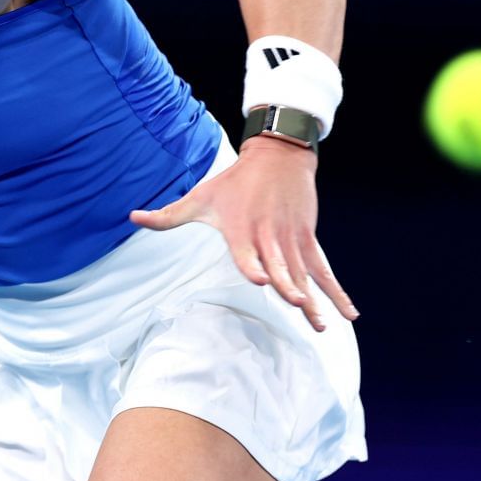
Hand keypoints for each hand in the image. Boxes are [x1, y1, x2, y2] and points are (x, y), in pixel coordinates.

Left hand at [129, 138, 357, 331]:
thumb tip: (132, 216)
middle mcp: (268, 237)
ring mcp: (291, 239)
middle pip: (281, 266)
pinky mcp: (307, 239)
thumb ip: (167, 215)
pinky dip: (337, 291)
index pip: (246, 252)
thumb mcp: (199, 197)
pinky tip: (349, 314)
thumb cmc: (233, 181)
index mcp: (241, 230)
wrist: (277, 156)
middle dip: (290, 287)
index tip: (261, 280)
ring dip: (315, 300)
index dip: (253, 265)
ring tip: (322, 324)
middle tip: (299, 306)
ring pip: (304, 274)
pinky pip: (324, 270)